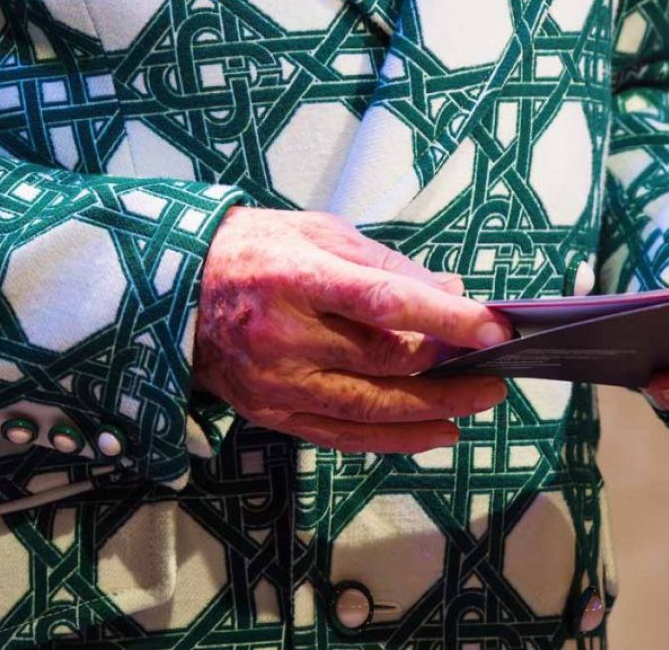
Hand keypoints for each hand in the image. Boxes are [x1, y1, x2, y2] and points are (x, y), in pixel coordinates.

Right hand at [193, 206, 511, 453]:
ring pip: (373, 408)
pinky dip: (396, 437)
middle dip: (449, 364)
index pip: (384, 301)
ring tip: (481, 398)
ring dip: (436, 407)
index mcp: (296, 276)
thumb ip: (384, 263)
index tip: (493, 327)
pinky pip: (345, 436)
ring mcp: (278, 383)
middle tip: (491, 360)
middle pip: (385, 360)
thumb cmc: (253, 249)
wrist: (175, 292)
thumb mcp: (317, 232)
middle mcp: (285, 336)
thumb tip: (449, 288)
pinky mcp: (274, 415)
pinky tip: (436, 430)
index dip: (445, 317)